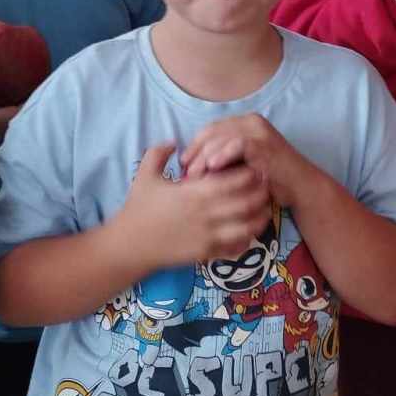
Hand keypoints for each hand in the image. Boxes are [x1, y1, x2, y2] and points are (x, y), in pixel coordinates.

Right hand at [118, 143, 272, 266]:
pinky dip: (248, 239)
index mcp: (194, 192)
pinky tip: (249, 231)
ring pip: (247, 227)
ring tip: (265, 208)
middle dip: (260, 193)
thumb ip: (159, 153)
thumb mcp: (145, 174)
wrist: (129, 245)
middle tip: (266, 186)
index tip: (254, 167)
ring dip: (260, 217)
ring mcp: (208, 236)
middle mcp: (206, 214)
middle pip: (247, 202)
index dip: (249, 173)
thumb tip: (174, 142)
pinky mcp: (207, 253)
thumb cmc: (138, 208)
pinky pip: (236, 247)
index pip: (234, 180)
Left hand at [180, 114, 315, 208]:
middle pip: (212, 132)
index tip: (183, 164)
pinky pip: (237, 144)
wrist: (300, 187)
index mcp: (245, 123)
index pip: (211, 129)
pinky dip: (223, 154)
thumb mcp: (242, 164)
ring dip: (204, 157)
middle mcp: (252, 122)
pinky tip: (212, 168)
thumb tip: (191, 164)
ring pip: (221, 138)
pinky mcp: (264, 143)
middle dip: (195, 152)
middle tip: (185, 171)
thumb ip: (223, 158)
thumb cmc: (270, 179)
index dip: (194, 145)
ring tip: (194, 174)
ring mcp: (259, 131)